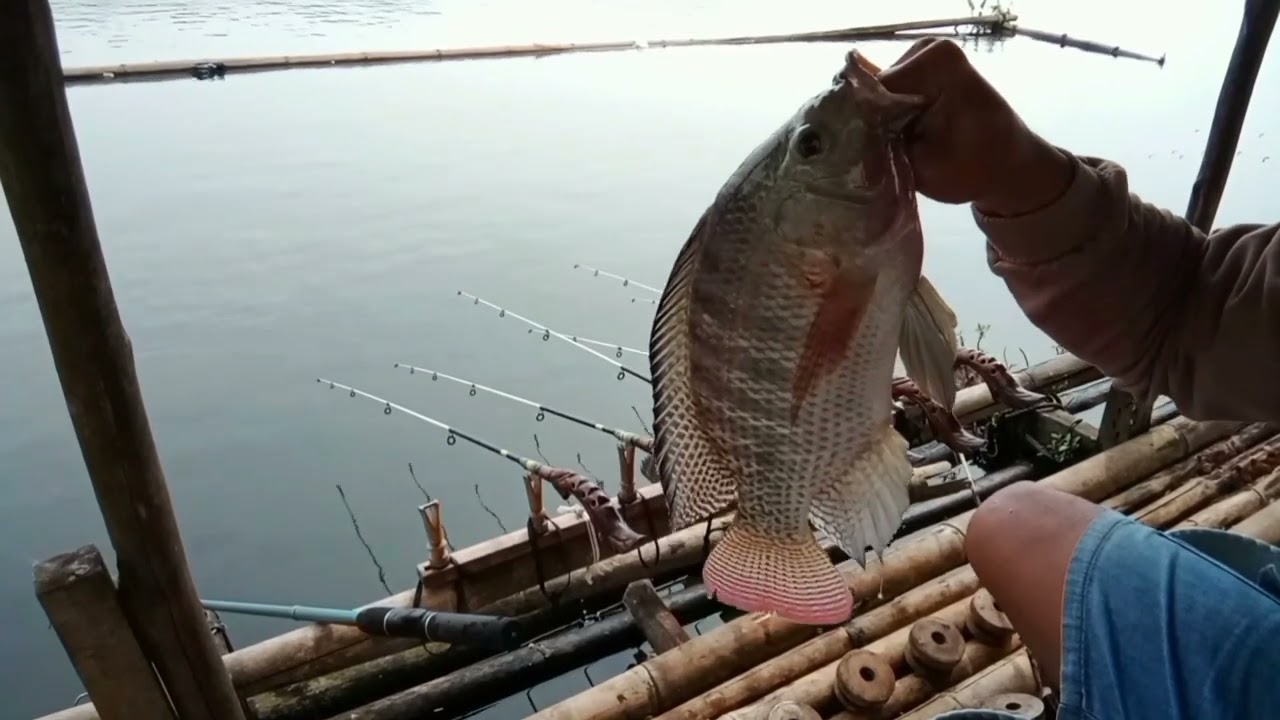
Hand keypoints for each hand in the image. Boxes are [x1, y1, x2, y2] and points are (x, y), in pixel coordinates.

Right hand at [877, 38, 1073, 216]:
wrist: (1009, 166)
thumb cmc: (976, 168)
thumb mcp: (923, 167)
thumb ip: (880, 148)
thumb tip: (841, 143)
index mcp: (937, 63)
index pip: (874, 93)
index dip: (867, 128)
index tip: (875, 156)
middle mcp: (927, 49)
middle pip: (871, 91)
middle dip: (872, 125)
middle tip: (886, 156)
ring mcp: (922, 57)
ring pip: (873, 96)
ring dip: (878, 124)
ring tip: (896, 149)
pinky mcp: (919, 71)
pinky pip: (885, 95)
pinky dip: (885, 119)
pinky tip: (896, 139)